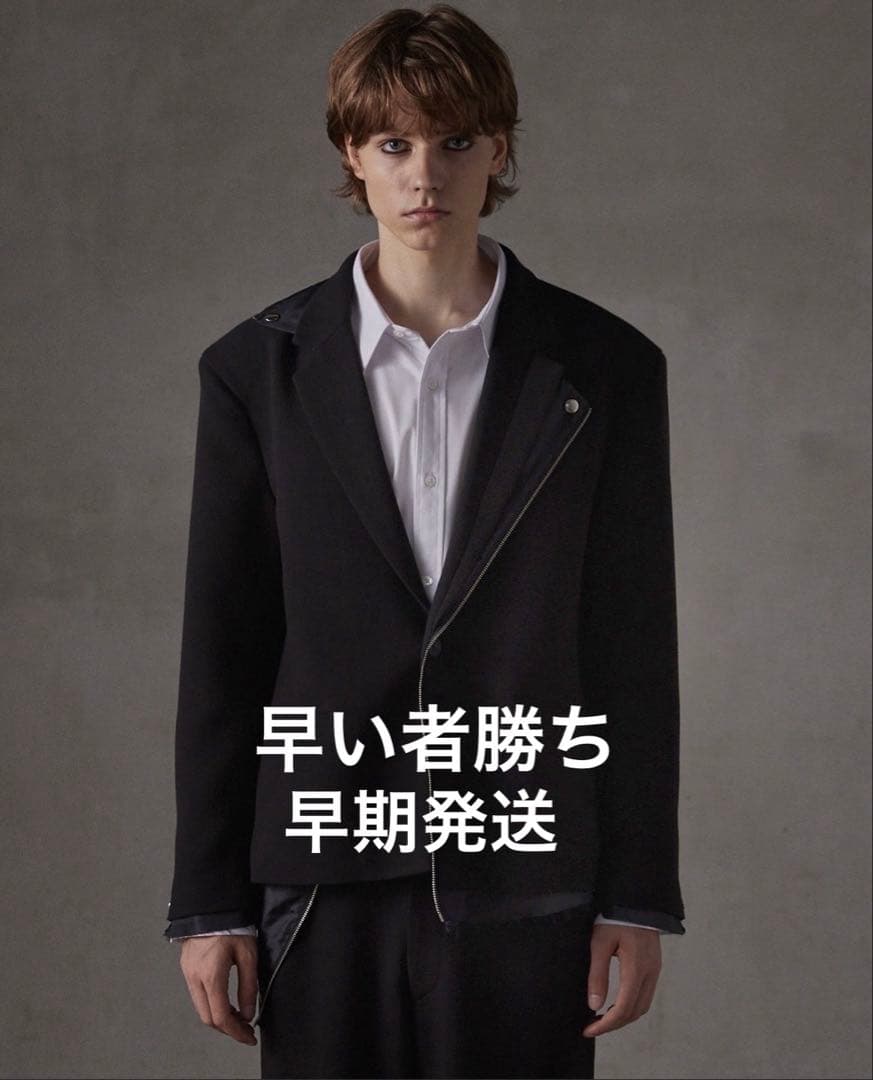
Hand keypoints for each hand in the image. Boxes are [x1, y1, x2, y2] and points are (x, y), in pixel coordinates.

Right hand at [179, 934, 258, 1045]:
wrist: (210, 905)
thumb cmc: (232, 925)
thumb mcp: (248, 954)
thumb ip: (248, 985)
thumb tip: (248, 1013)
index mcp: (212, 975)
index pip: (221, 1016)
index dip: (236, 1032)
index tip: (249, 1037)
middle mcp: (195, 978)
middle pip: (208, 1018)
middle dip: (228, 1028)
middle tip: (245, 1029)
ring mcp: (188, 974)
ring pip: (201, 1009)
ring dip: (219, 1017)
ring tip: (238, 1016)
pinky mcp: (186, 968)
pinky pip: (197, 996)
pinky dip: (211, 1005)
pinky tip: (225, 1001)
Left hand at [582, 923, 660, 1037]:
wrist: (635, 898)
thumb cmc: (614, 916)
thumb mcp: (600, 943)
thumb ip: (598, 975)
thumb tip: (594, 1006)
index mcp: (637, 968)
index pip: (624, 1008)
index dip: (606, 1024)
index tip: (589, 1030)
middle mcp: (651, 972)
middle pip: (636, 1011)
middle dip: (614, 1024)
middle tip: (592, 1027)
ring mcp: (655, 969)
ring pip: (642, 1005)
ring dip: (623, 1016)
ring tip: (601, 1019)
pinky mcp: (654, 965)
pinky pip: (645, 994)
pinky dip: (631, 1005)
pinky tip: (615, 1004)